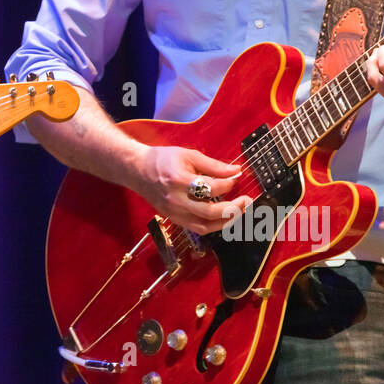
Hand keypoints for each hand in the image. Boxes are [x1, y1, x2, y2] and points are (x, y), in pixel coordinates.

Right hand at [136, 146, 251, 234]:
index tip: (236, 177)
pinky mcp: (174, 219)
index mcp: (179, 180)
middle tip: (246, 200)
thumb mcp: (188, 155)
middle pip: (210, 211)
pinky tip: (224, 218)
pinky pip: (198, 229)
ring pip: (205, 226)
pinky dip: (214, 226)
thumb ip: (213, 165)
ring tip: (239, 211)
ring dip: (226, 221)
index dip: (228, 183)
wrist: (138, 170)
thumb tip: (236, 171)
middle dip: (232, 208)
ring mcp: (174, 212)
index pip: (210, 187)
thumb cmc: (163, 160)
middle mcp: (176, 200)